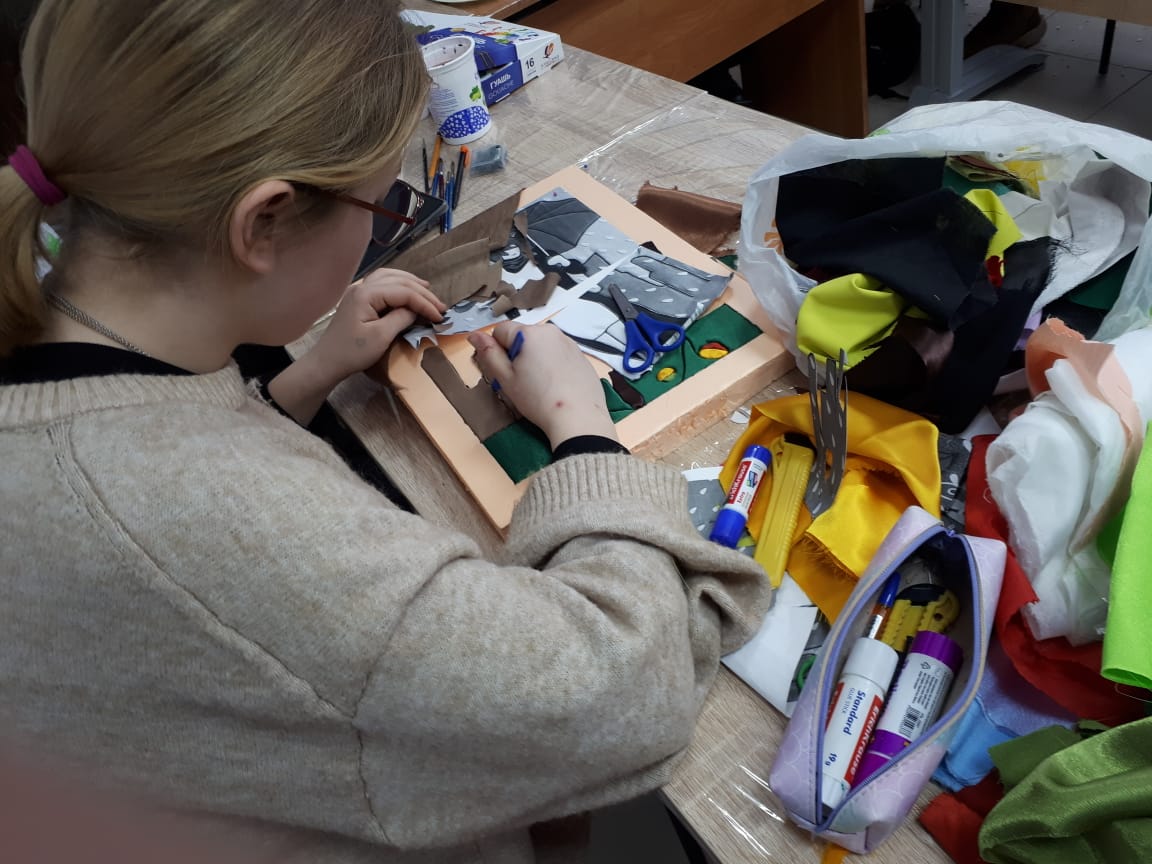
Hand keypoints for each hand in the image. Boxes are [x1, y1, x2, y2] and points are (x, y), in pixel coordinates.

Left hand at [309, 269, 444, 386]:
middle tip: (440, 306)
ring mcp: (358, 291)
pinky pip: (381, 283)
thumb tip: (416, 310)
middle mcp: (362, 286)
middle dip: (421, 292)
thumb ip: (401, 318)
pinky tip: (406, 290)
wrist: (327, 362)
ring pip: (389, 277)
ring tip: (427, 290)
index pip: (404, 292)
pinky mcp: (358, 299)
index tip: (440, 316)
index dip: (425, 303)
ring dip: (410, 283)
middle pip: (398, 281)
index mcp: (367, 294)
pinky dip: (397, 285)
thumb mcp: (381, 337)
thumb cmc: (353, 352)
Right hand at [469, 322, 617, 448]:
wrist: (579, 417)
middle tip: (522, 381)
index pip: (500, 330)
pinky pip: (558, 353)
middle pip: (522, 336)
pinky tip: (555, 385)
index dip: (497, 350)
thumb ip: (488, 354)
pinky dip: (552, 365)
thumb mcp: (506, 379)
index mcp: (529, 333)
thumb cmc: (539, 400)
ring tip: (540, 385)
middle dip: (517, 354)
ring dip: (535, 359)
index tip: (504, 370)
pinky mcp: (580, 355)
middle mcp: (550, 331)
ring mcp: (568, 342)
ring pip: (540, 345)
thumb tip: (474, 335)